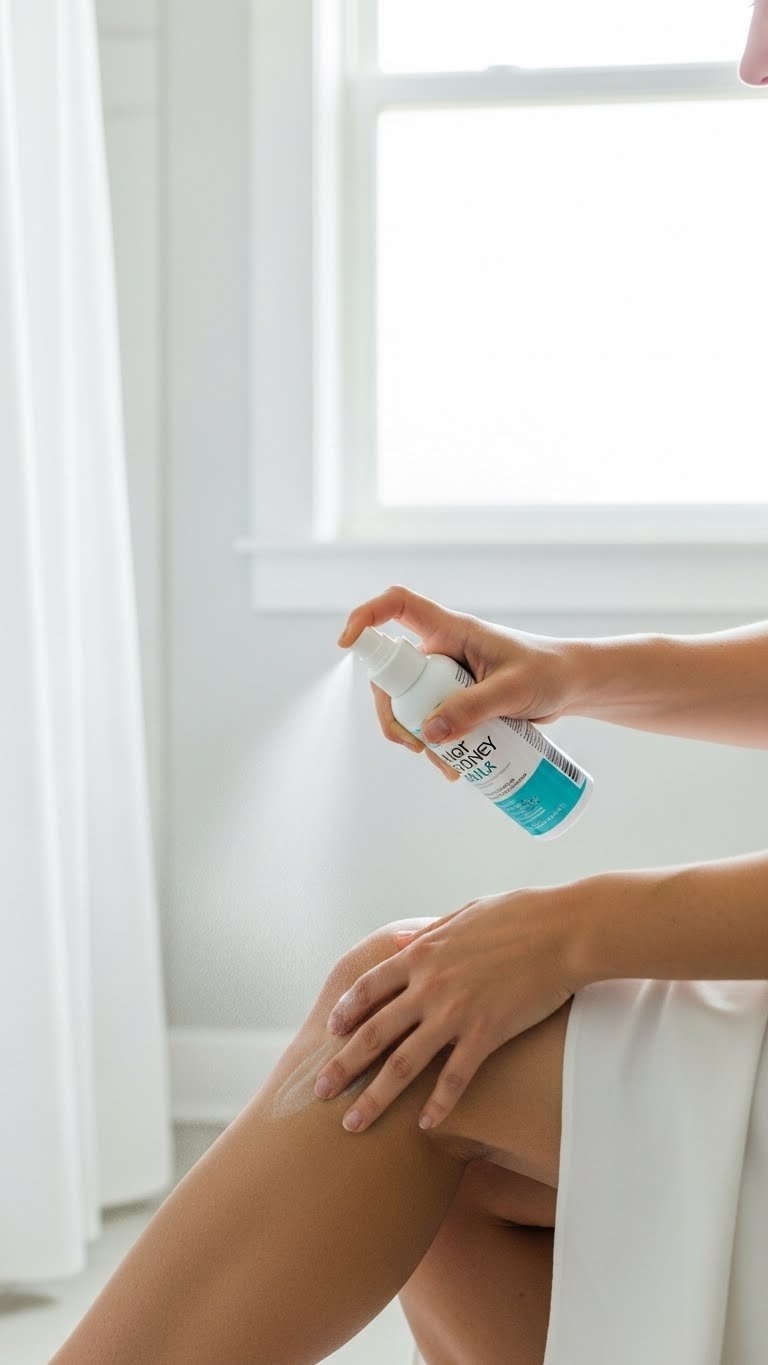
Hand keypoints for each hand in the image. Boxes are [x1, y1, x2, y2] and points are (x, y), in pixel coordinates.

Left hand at [312, 885, 585, 1134]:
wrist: (563, 931)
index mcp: (421, 953)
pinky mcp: (486, 1033)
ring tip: (352, 1123)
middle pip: (373, 1033)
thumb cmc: (519, 915)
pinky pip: (455, 1078)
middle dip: (343, 1066)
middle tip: (320, 1091)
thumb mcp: (465, 914)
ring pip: (403, 1064)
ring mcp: (455, 1012)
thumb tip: (403, 941)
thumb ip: (429, 933)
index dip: (347, 1011)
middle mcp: (429, 986)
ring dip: (374, 1097)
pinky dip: (438, 1104)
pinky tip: (425, 1126)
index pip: (369, 988)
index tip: (331, 1032)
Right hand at [338, 585, 581, 781]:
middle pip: (393, 674)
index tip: (347, 644)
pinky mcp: (455, 701)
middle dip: (393, 713)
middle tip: (415, 746)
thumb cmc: (549, 673)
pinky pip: (430, 722)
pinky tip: (455, 769)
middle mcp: (441, 650)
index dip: (367, 617)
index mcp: (452, 630)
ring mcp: (446, 677)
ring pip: (409, 704)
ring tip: (446, 767)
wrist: (572, 686)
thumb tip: (429, 732)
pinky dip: (435, 747)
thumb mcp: (513, 691)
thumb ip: (474, 708)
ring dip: (416, 737)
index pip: (398, 606)